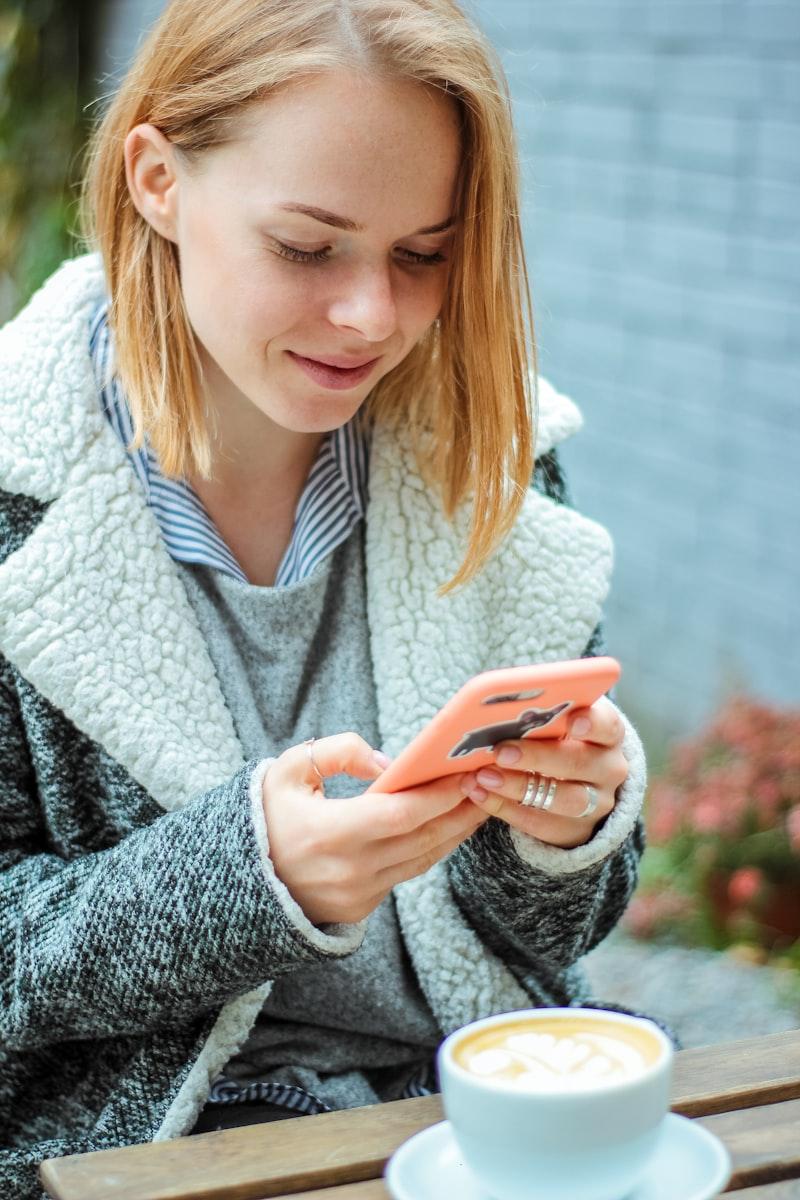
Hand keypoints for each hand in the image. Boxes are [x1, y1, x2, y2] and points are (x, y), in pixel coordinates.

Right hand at [261, 732, 488, 925]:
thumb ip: (339, 753)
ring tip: (479, 803)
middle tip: (488, 782)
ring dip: (454, 832)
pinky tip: (446, 827)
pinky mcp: (361, 908)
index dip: (440, 794)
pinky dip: (430, 848)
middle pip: (423, 838)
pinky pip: (406, 873)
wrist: (236, 880)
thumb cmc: (265, 816)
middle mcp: (349, 869)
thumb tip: (388, 762)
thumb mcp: (289, 770)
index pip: (401, 813)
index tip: (467, 773)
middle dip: (460, 810)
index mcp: (329, 833)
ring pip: (422, 859)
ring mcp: (357, 893)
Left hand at [459, 697, 628, 848]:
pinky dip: (505, 808)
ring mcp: (596, 803)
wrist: (575, 782)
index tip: (571, 721)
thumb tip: (503, 699)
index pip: (608, 726)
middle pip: (580, 763)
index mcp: (608, 734)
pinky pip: (540, 823)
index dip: (592, 723)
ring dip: (518, 787)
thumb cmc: (558, 737)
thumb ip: (541, 711)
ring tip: (483, 776)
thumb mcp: (559, 720)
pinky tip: (479, 794)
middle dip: (538, 757)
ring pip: (564, 799)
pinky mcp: (575, 830)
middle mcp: (609, 769)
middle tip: (501, 752)